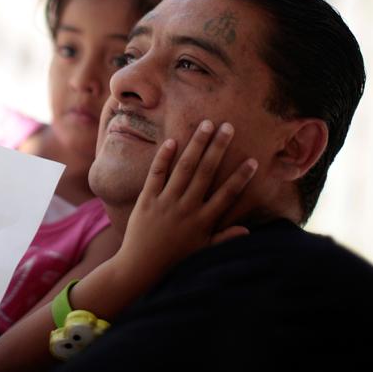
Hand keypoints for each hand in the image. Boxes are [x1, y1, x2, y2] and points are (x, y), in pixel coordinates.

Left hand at [117, 120, 257, 278]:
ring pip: (183, 168)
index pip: (227, 194)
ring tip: (206, 125)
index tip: (252, 160)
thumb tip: (247, 230)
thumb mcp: (203, 251)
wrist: (141, 267)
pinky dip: (164, 157)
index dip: (240, 177)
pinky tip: (172, 141)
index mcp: (203, 221)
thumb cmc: (175, 260)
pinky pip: (156, 174)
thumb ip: (224, 238)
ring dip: (196, 144)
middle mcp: (186, 208)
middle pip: (206, 172)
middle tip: (228, 127)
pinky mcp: (146, 200)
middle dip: (218, 148)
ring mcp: (165, 202)